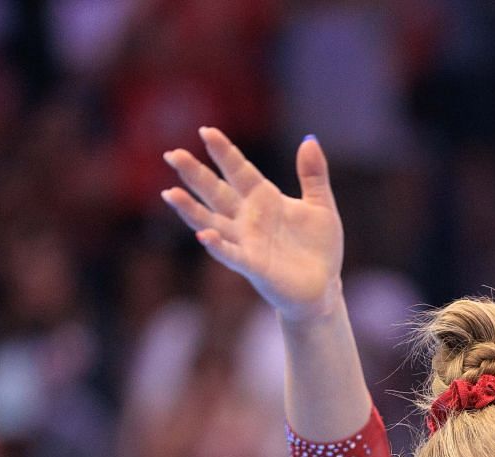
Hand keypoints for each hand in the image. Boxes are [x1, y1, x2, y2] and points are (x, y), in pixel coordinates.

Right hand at [162, 128, 342, 320]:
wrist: (324, 287)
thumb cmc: (319, 248)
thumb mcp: (321, 205)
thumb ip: (314, 175)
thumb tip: (309, 139)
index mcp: (263, 199)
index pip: (239, 170)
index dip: (224, 152)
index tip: (206, 131)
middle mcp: (248, 219)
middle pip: (216, 192)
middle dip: (194, 174)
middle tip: (172, 154)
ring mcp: (247, 242)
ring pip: (211, 222)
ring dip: (191, 209)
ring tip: (170, 193)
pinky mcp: (253, 266)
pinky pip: (231, 254)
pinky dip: (217, 245)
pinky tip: (203, 235)